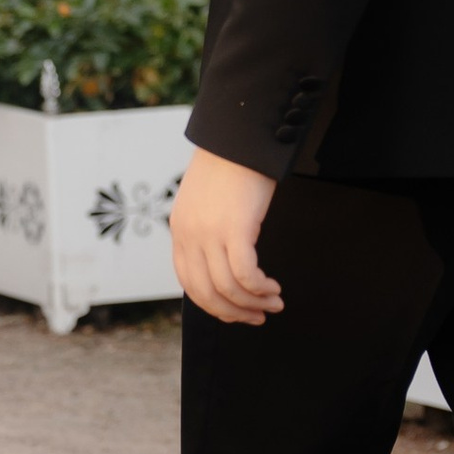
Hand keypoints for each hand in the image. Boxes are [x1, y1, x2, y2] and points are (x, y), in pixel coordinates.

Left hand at [170, 148, 283, 323]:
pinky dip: (259, 287)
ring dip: (253, 302)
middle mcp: (189, 236)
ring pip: (227, 288)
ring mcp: (208, 233)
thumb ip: (207, 230)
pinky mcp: (233, 228)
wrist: (239, 137)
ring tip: (274, 301)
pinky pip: (245, 274)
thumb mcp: (207, 202)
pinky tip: (272, 286)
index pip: (190, 284)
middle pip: (206, 294)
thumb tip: (224, 262)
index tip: (237, 312)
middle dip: (234, 312)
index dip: (214, 306)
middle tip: (258, 316)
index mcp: (180, 231)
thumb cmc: (230, 167)